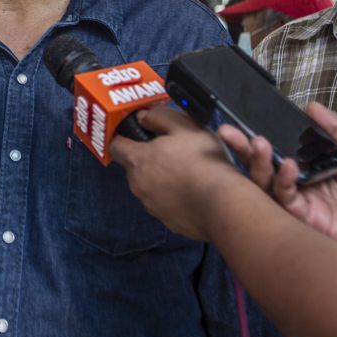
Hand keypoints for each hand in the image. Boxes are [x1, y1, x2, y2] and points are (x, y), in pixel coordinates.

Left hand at [111, 105, 240, 239]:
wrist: (221, 204)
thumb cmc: (203, 163)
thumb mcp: (184, 126)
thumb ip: (159, 117)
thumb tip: (144, 116)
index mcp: (138, 159)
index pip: (116, 146)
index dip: (123, 138)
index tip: (132, 134)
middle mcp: (138, 184)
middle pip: (133, 167)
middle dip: (146, 159)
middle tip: (169, 151)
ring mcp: (151, 205)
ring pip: (147, 187)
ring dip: (159, 179)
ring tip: (185, 172)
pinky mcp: (165, 220)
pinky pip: (162, 204)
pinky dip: (171, 197)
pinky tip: (190, 191)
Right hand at [219, 102, 336, 268]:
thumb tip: (312, 107)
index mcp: (313, 166)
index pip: (280, 148)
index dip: (261, 135)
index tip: (245, 119)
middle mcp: (301, 183)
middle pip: (263, 164)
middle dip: (243, 147)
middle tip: (228, 130)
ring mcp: (301, 201)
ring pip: (265, 181)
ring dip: (258, 161)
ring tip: (258, 143)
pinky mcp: (305, 218)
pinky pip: (284, 198)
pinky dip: (282, 181)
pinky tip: (289, 166)